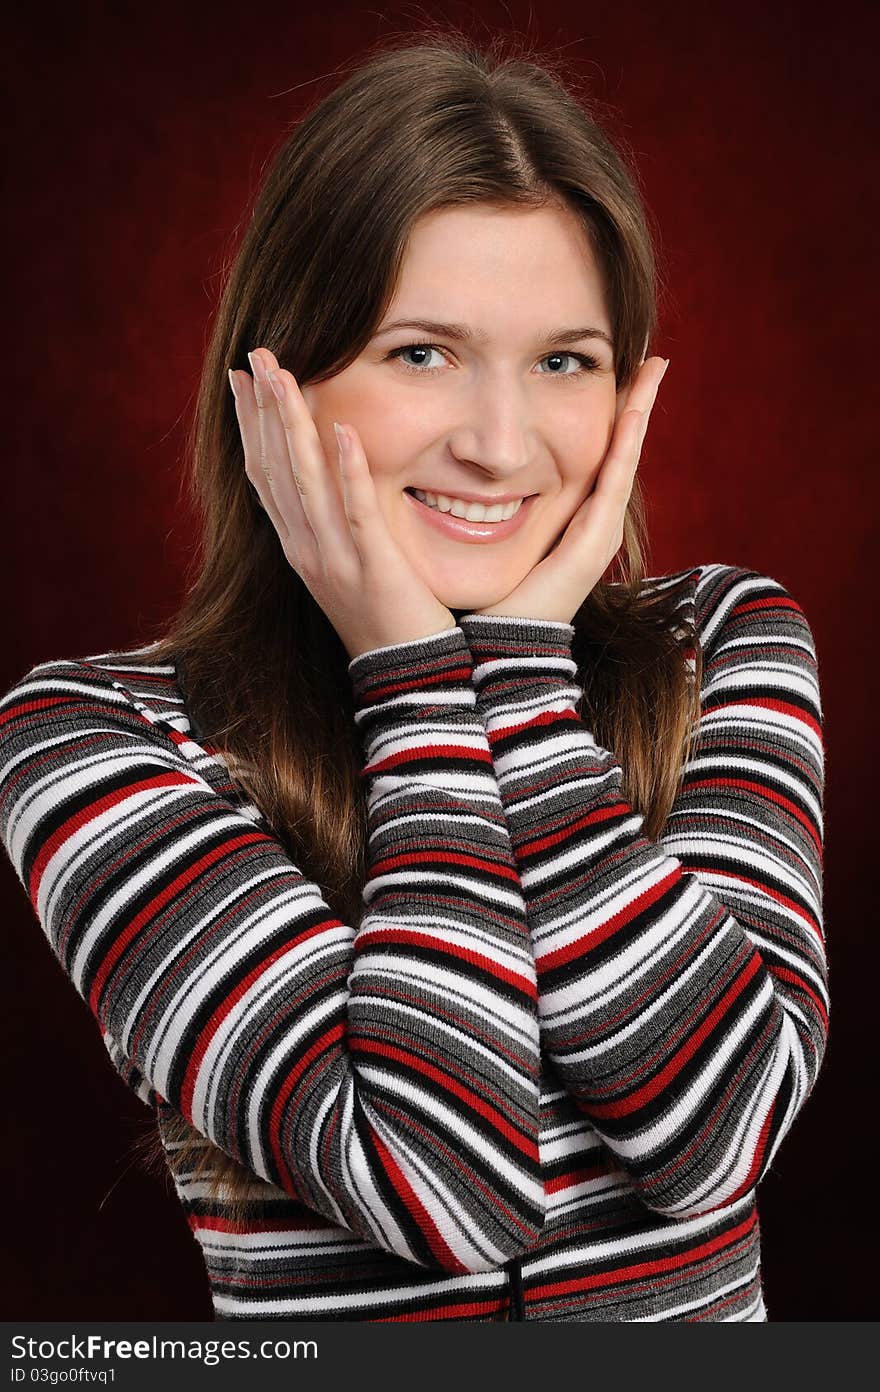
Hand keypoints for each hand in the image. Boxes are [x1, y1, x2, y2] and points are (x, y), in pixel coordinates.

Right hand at [230, 347, 456, 661]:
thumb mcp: (352, 569)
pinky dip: (347, 470)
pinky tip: (344, 430)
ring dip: (293, 424)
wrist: (409, 683)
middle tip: (255, 355)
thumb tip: (337, 485)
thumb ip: (341, 526)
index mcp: (301, 548)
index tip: (244, 380)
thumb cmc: (390, 623)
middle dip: (264, 410)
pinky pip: (357, 513)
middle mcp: (307, 551)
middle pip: (275, 469)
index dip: (253, 427)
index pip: (266, 476)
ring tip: (285, 374)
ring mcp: (335, 561)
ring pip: (305, 482)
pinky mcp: (373, 569)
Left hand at [468, 356, 669, 623]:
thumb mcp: (478, 532)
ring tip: (654, 368)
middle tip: (653, 356)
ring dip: (639, 410)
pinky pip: (615, 478)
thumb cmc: (486, 594)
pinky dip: (627, 441)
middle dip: (636, 402)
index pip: (595, 453)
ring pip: (625, 455)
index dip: (609, 414)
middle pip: (620, 448)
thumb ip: (476, 502)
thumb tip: (448, 464)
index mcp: (569, 516)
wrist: (498, 644)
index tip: (615, 369)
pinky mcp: (595, 540)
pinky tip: (635, 407)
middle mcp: (592, 519)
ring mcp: (598, 528)